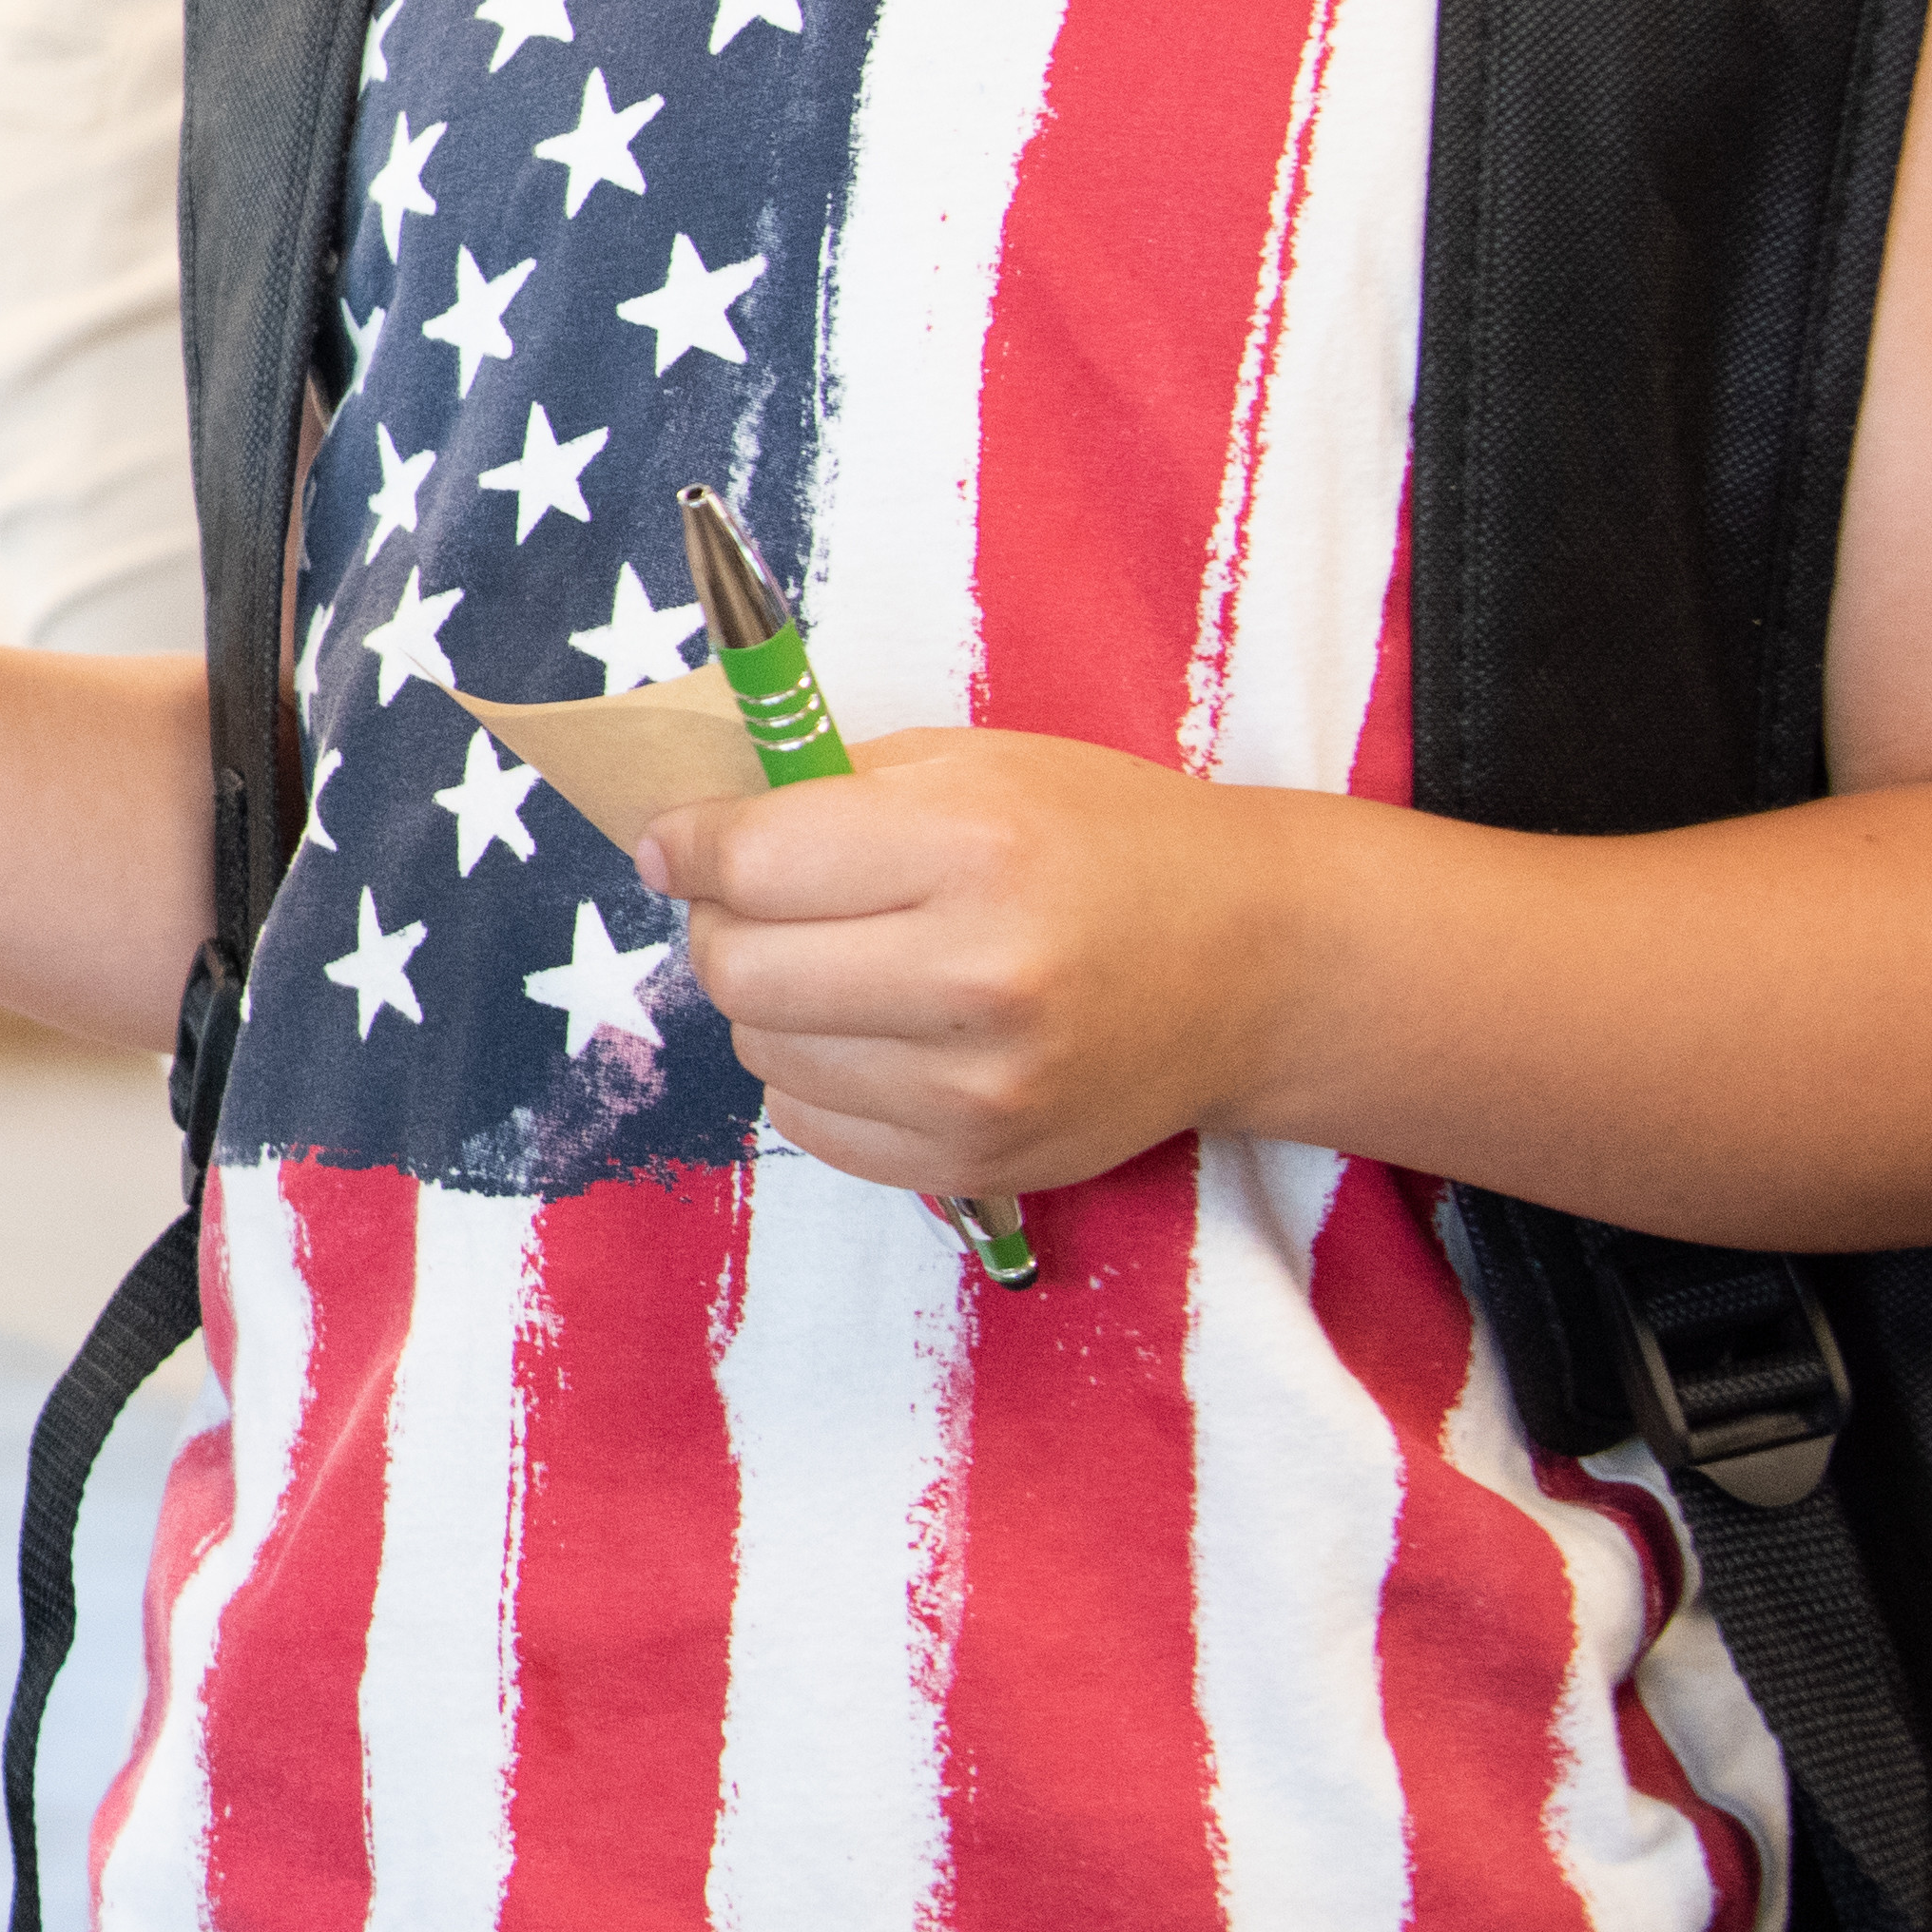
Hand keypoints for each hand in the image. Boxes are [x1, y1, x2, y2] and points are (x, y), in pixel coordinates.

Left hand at [646, 728, 1313, 1204]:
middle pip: (738, 972)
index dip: (690, 847)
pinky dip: (816, 1075)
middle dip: (725, 928)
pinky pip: (809, 1126)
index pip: (750, 864)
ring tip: (845, 965)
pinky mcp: (978, 1164)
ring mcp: (981, 1091)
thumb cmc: (1103, 843)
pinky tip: (880, 1033)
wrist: (1256, 967)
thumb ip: (822, 789)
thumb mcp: (973, 766)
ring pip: (763, 1053)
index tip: (678, 843)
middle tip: (764, 904)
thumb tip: (676, 834)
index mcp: (975, 852)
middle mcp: (980, 980)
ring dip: (773, 1006)